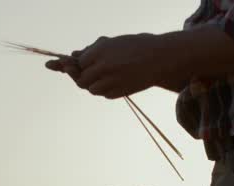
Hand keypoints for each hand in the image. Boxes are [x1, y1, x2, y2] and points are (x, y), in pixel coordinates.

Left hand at [50, 34, 173, 98]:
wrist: (160, 58)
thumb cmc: (136, 46)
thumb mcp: (113, 43)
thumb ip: (93, 50)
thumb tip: (74, 55)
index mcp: (100, 50)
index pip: (79, 63)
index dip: (75, 65)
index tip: (74, 65)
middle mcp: (103, 66)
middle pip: (81, 79)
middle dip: (80, 77)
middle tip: (83, 75)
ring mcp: (111, 81)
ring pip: (91, 89)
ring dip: (93, 84)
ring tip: (102, 76)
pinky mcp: (119, 92)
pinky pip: (105, 94)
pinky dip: (105, 89)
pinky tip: (113, 81)